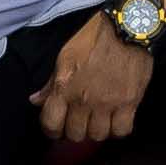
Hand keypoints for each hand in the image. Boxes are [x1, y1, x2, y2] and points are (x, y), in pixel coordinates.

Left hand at [41, 18, 154, 148]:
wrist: (127, 28)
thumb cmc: (94, 38)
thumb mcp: (65, 56)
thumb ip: (51, 83)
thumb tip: (36, 100)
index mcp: (64, 86)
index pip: (51, 123)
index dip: (52, 130)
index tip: (57, 128)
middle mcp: (84, 99)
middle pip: (75, 134)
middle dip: (74, 130)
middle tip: (79, 122)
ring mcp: (107, 103)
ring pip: (98, 136)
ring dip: (96, 130)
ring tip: (98, 120)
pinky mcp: (129, 103)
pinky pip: (122, 130)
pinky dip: (118, 129)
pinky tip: (116, 119)